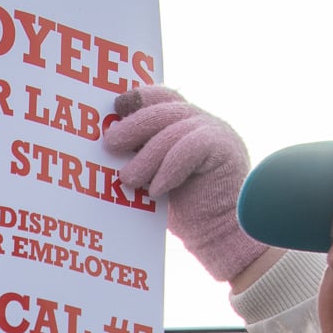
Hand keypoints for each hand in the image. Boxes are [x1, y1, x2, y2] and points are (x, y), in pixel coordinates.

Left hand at [102, 86, 263, 282]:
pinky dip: (169, 168)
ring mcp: (217, 132)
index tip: (116, 106)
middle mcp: (203, 121)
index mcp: (187, 123)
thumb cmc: (182, 210)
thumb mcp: (155, 176)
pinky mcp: (225, 149)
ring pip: (174, 131)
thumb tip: (107, 145)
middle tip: (110, 143)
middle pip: (164, 109)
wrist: (217, 235)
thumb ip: (141, 155)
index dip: (139, 98)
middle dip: (134, 125)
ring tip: (128, 178)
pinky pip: (190, 149)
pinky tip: (155, 190)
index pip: (163, 98)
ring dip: (147, 156)